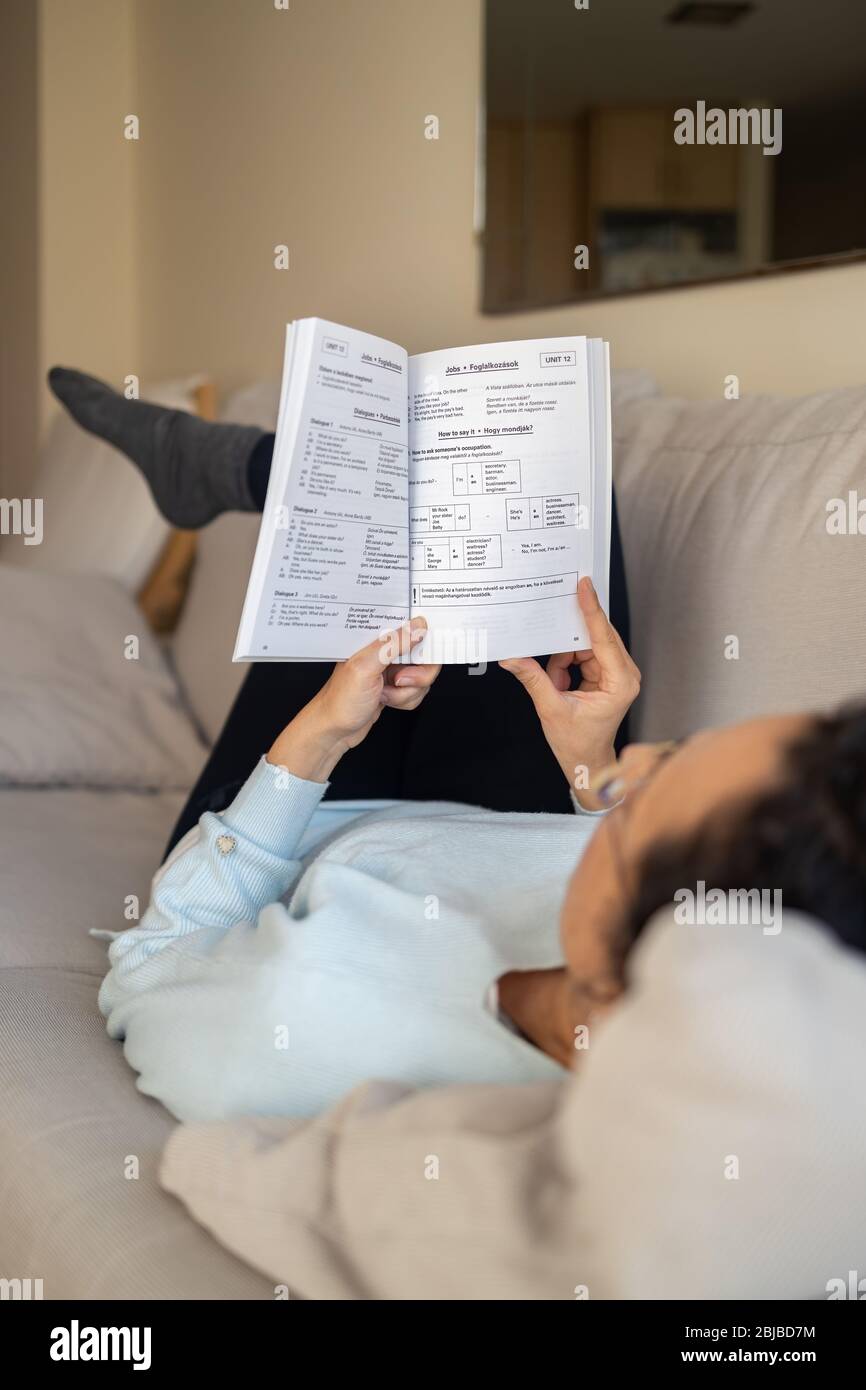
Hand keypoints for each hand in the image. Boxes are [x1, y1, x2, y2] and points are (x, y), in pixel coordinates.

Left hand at [267, 618, 439, 781]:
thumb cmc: (341, 700)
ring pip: (422, 676)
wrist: (334, 731)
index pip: (408, 626)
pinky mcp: (394, 687)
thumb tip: (418, 626)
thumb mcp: (366, 667)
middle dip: (417, 674)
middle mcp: (384, 651)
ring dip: (408, 691)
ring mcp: (391, 670)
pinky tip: (386, 701)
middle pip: (423, 654)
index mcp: (374, 639)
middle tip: (399, 681)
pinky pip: (417, 690)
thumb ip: (393, 644)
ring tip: (385, 694)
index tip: (426, 652)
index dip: (423, 637)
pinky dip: (406, 700)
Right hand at [499, 577, 639, 808]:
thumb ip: (533, 679)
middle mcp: (623, 674)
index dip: (591, 610)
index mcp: (620, 682)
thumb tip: (513, 658)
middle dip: (569, 636)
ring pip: (583, 646)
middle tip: (552, 614)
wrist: (586, 762)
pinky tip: (560, 683)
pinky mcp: (604, 673)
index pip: (603, 638)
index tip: (584, 586)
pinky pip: (579, 655)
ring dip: (563, 661)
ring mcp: (614, 672)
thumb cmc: (578, 743)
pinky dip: (563, 666)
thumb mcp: (551, 709)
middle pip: (595, 637)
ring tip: (558, 685)